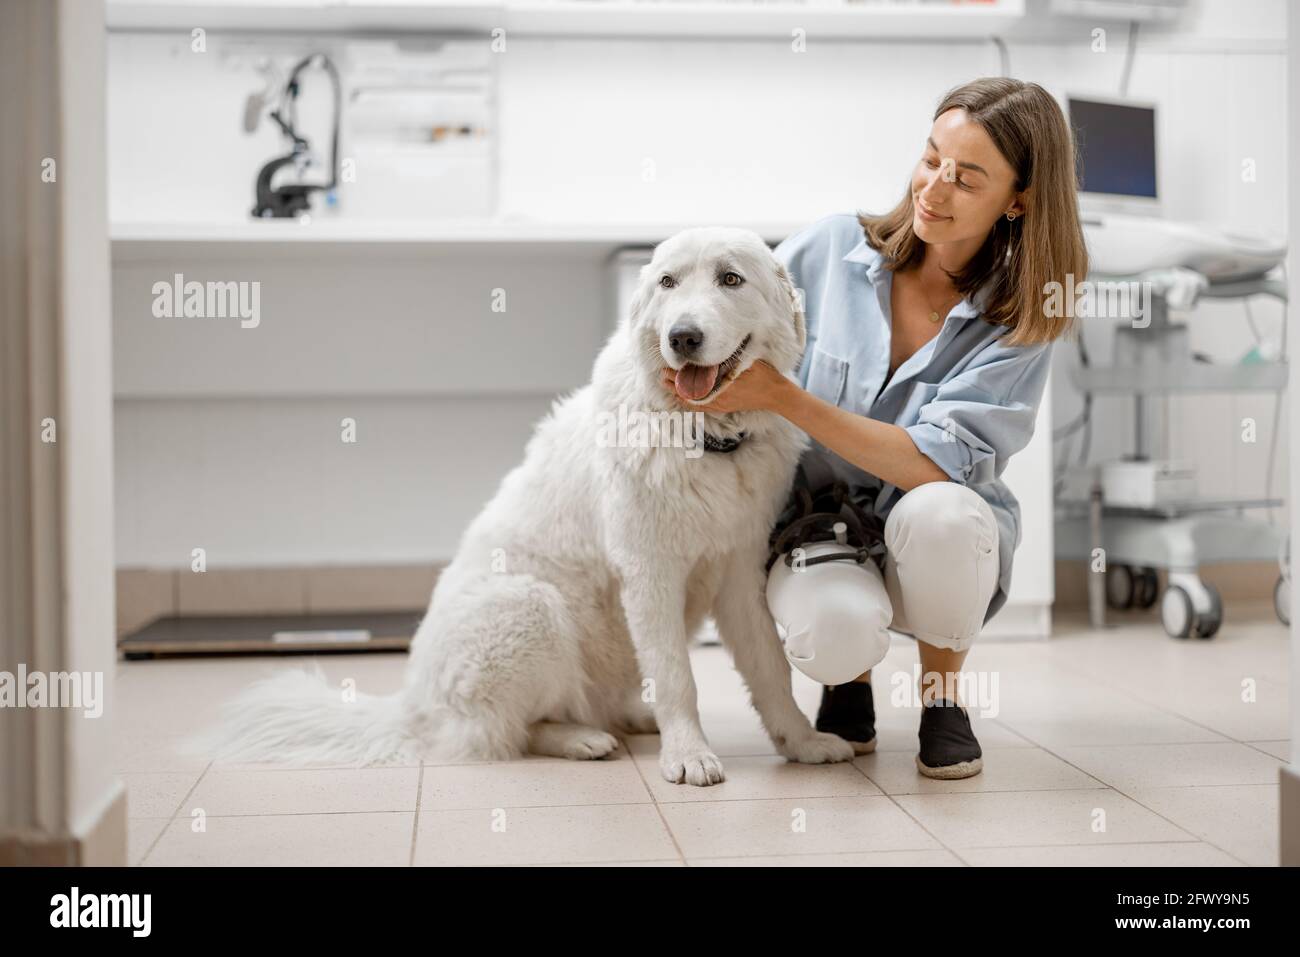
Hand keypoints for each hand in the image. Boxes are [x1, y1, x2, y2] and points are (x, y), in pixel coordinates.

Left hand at [659, 359, 788, 413]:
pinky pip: (700, 407)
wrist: (774, 394)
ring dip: (678, 392)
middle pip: (689, 392)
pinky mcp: (721, 407)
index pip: (694, 382)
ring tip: (666, 383)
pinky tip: (679, 396)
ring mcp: (719, 404)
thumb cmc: (762, 375)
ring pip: (692, 401)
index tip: (670, 367)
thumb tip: (711, 349)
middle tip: (662, 373)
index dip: (680, 375)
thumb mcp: (746, 360)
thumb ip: (730, 356)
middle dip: (675, 383)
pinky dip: (688, 402)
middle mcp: (718, 398)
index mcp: (722, 386)